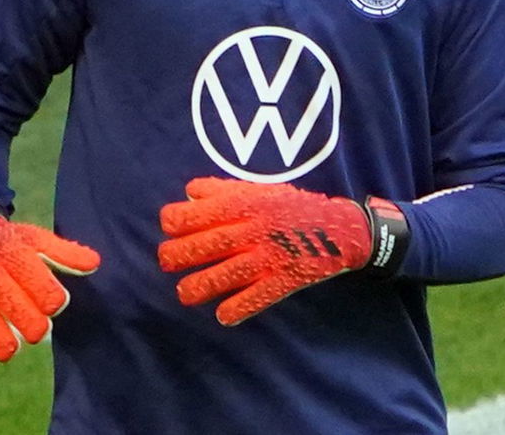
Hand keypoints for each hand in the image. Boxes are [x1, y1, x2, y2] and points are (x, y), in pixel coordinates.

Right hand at [0, 210, 100, 365]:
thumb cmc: (12, 243)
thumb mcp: (38, 240)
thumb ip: (66, 253)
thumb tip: (95, 264)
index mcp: (14, 255)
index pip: (42, 289)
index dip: (53, 301)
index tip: (53, 302)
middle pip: (17, 310)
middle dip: (33, 327)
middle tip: (37, 328)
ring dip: (3, 343)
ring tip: (12, 345)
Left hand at [158, 177, 374, 325]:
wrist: (339, 228)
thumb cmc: (290, 206)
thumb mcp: (257, 189)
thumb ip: (221, 190)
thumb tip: (188, 195)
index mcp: (245, 203)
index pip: (199, 212)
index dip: (176, 220)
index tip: (169, 228)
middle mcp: (255, 229)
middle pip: (207, 244)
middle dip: (178, 255)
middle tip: (165, 262)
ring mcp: (270, 256)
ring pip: (227, 273)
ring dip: (200, 285)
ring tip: (184, 293)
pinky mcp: (286, 279)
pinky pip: (259, 296)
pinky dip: (239, 308)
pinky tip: (222, 316)